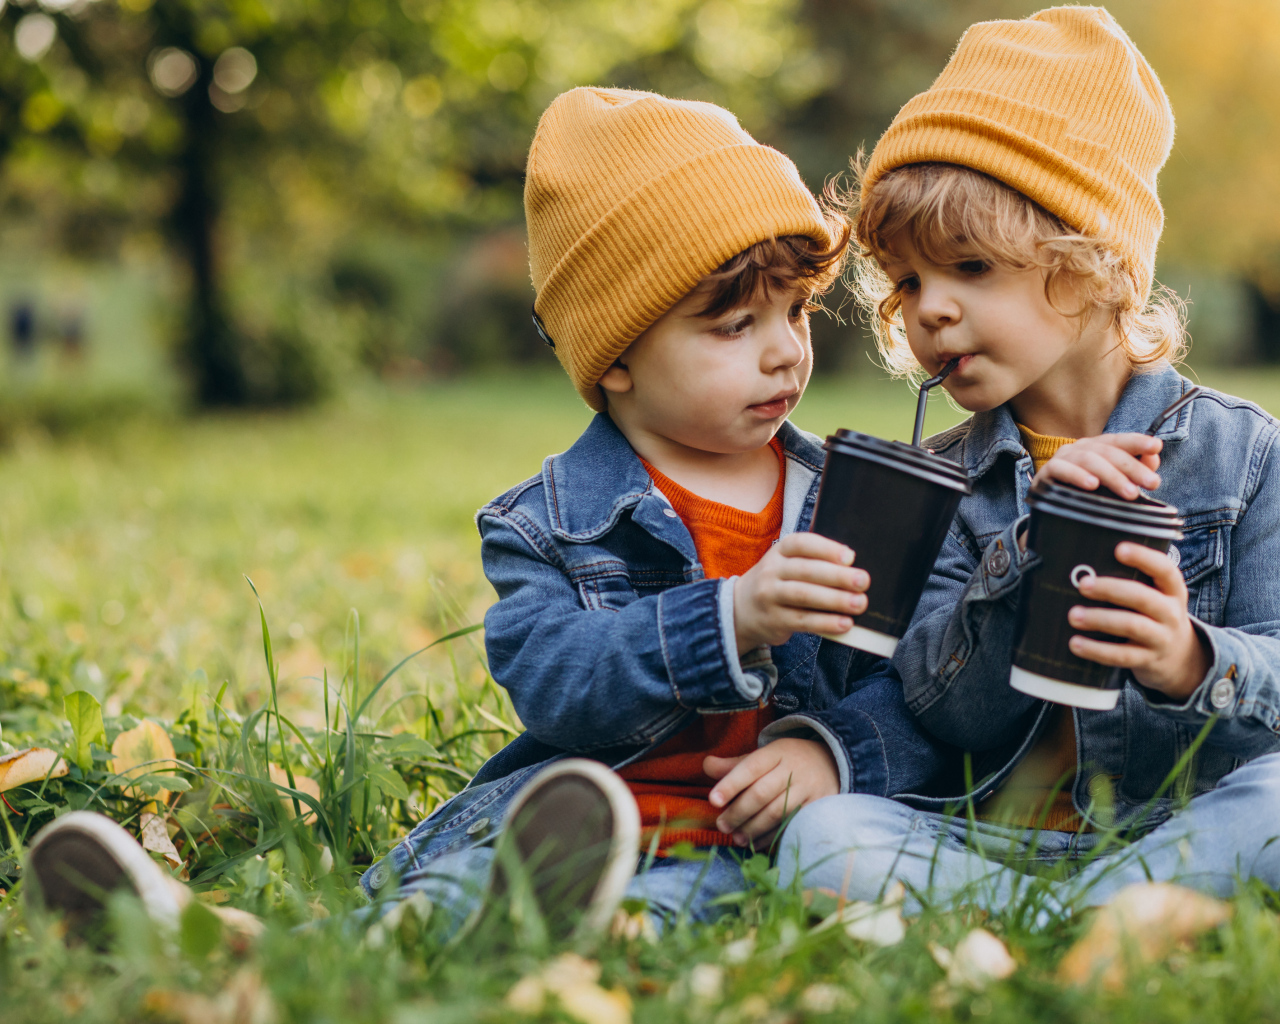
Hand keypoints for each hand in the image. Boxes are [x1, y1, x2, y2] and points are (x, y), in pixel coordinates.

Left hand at [703, 738, 838, 848]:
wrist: (832, 762)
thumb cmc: (787, 762)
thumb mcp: (764, 756)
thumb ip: (735, 765)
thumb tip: (706, 765)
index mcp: (776, 752)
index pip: (750, 767)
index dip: (730, 784)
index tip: (712, 800)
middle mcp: (794, 768)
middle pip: (761, 793)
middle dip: (738, 812)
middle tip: (721, 825)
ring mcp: (808, 788)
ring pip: (777, 812)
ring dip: (753, 828)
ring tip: (736, 837)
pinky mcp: (819, 806)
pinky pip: (791, 825)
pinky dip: (772, 836)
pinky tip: (756, 843)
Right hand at [733, 533, 867, 653]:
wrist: (740, 609)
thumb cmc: (778, 582)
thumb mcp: (787, 564)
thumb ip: (814, 561)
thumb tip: (853, 566)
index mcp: (780, 551)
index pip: (802, 544)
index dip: (826, 548)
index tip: (850, 556)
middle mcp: (771, 571)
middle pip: (806, 571)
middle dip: (837, 576)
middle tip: (863, 581)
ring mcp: (769, 596)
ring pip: (804, 596)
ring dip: (835, 600)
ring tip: (860, 603)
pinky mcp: (774, 620)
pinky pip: (803, 621)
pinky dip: (826, 623)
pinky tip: (845, 623)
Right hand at [1034, 433, 1162, 499]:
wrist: (1052, 509)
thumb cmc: (1086, 494)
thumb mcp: (1113, 483)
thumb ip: (1134, 470)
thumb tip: (1153, 459)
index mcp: (1096, 447)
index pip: (1118, 440)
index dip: (1137, 441)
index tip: (1155, 446)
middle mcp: (1080, 448)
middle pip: (1108, 452)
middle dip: (1132, 467)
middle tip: (1152, 483)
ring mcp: (1062, 458)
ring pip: (1088, 460)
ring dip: (1111, 475)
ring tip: (1130, 492)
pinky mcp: (1046, 472)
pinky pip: (1061, 469)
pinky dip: (1077, 476)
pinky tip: (1092, 485)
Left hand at [1067, 541, 1210, 698]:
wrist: (1179, 658)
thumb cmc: (1153, 616)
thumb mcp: (1155, 597)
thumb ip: (1131, 582)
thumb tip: (1081, 566)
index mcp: (1172, 590)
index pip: (1165, 569)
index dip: (1144, 558)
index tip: (1119, 548)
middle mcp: (1171, 613)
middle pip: (1143, 598)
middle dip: (1111, 589)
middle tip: (1083, 584)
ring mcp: (1162, 638)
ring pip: (1132, 626)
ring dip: (1100, 619)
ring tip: (1073, 615)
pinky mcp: (1148, 660)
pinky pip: (1122, 655)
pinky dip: (1097, 650)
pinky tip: (1075, 643)